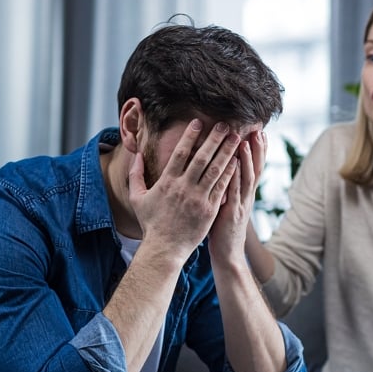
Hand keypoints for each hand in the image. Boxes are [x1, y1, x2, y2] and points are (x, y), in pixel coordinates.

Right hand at [128, 119, 240, 262]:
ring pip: (216, 170)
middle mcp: (184, 188)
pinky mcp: (210, 209)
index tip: (198, 122)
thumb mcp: (137, 198)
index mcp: (167, 182)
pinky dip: (230, 172)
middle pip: (202, 157)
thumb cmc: (151, 224)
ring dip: (226, 152)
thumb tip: (136, 155)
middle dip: (214, 139)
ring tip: (235, 138)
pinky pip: (222, 187)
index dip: (189, 136)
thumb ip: (135, 175)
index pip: (180, 153)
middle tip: (224, 124)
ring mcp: (199, 198)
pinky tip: (237, 161)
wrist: (165, 249)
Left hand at [208, 129, 266, 264]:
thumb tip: (224, 172)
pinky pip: (233, 191)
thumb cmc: (223, 230)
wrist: (228, 255)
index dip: (258, 151)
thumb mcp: (228, 205)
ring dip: (247, 159)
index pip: (254, 168)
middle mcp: (246, 197)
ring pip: (246, 178)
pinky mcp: (232, 212)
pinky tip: (232, 164)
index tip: (260, 132)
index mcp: (245, 194)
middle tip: (259, 130)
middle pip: (255, 169)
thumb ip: (228, 189)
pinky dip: (234, 177)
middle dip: (258, 149)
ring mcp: (241, 205)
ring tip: (245, 141)